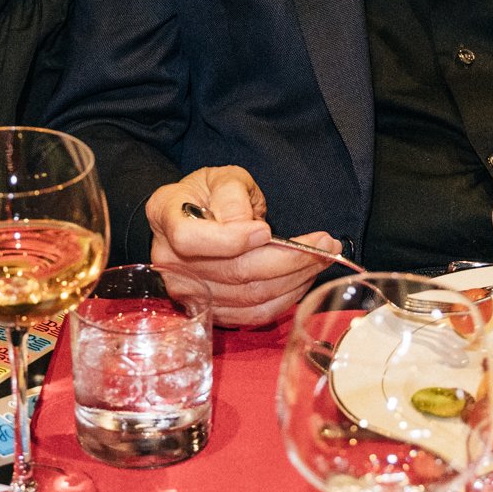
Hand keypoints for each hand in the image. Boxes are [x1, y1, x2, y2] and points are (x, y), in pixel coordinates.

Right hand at [145, 166, 339, 328]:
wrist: (196, 220)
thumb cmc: (210, 194)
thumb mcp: (221, 177)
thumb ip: (232, 196)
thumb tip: (248, 227)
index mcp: (165, 217)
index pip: (190, 239)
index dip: (231, 240)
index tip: (267, 230)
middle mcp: (169, 261)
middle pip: (233, 272)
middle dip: (289, 259)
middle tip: (327, 243)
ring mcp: (189, 292)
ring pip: (250, 296)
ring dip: (296, 278)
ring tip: (324, 256)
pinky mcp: (211, 311)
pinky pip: (254, 314)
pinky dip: (286, 298)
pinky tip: (304, 277)